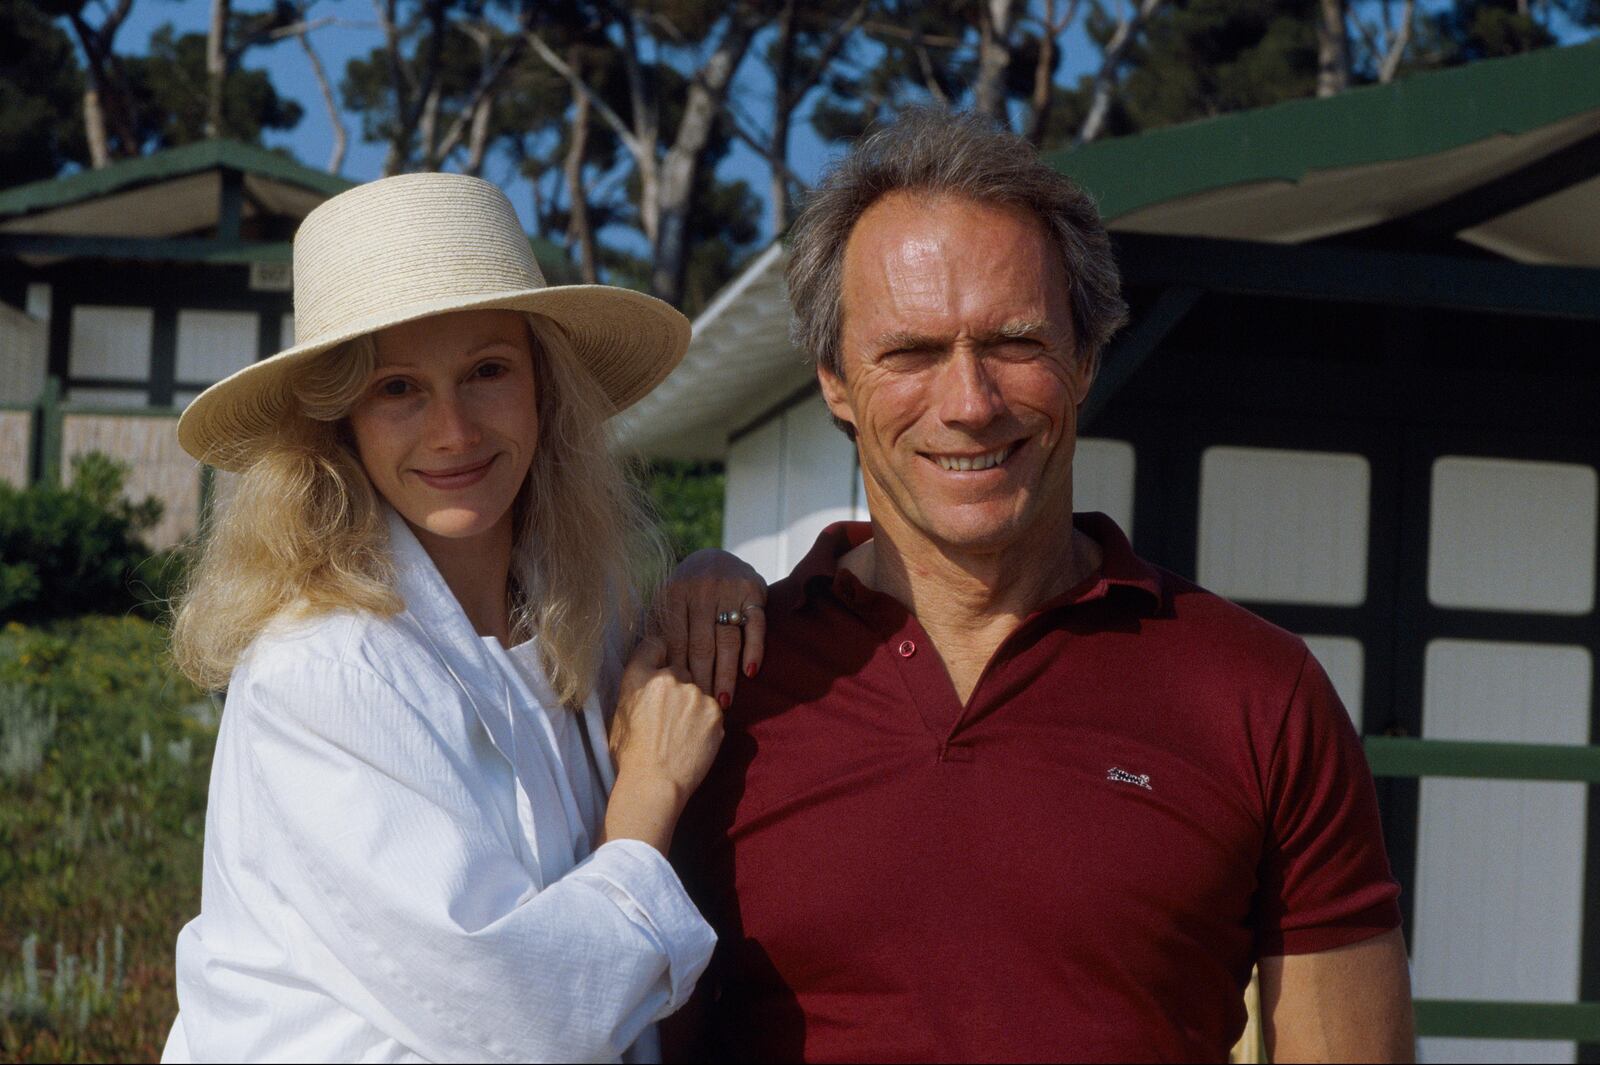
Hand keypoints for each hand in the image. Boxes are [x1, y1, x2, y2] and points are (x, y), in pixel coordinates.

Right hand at [604, 636, 724, 854]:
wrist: (655, 784)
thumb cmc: (631, 756)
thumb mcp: (620, 716)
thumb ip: (634, 691)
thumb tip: (643, 682)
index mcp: (639, 676)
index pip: (654, 644)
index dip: (658, 655)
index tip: (660, 664)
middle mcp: (669, 677)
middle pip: (679, 669)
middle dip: (676, 685)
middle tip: (670, 713)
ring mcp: (696, 693)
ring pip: (698, 690)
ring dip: (692, 704)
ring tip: (681, 732)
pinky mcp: (716, 711)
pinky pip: (712, 709)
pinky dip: (706, 721)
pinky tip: (693, 740)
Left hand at [655, 549, 766, 707]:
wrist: (714, 557)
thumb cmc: (685, 592)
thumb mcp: (666, 602)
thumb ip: (657, 628)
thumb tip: (641, 666)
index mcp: (674, 595)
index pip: (676, 641)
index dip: (677, 672)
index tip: (678, 699)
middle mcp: (701, 591)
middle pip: (701, 645)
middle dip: (701, 680)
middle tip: (701, 708)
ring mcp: (728, 590)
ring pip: (728, 639)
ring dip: (726, 673)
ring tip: (724, 701)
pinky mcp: (753, 592)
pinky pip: (755, 625)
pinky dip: (754, 649)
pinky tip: (750, 672)